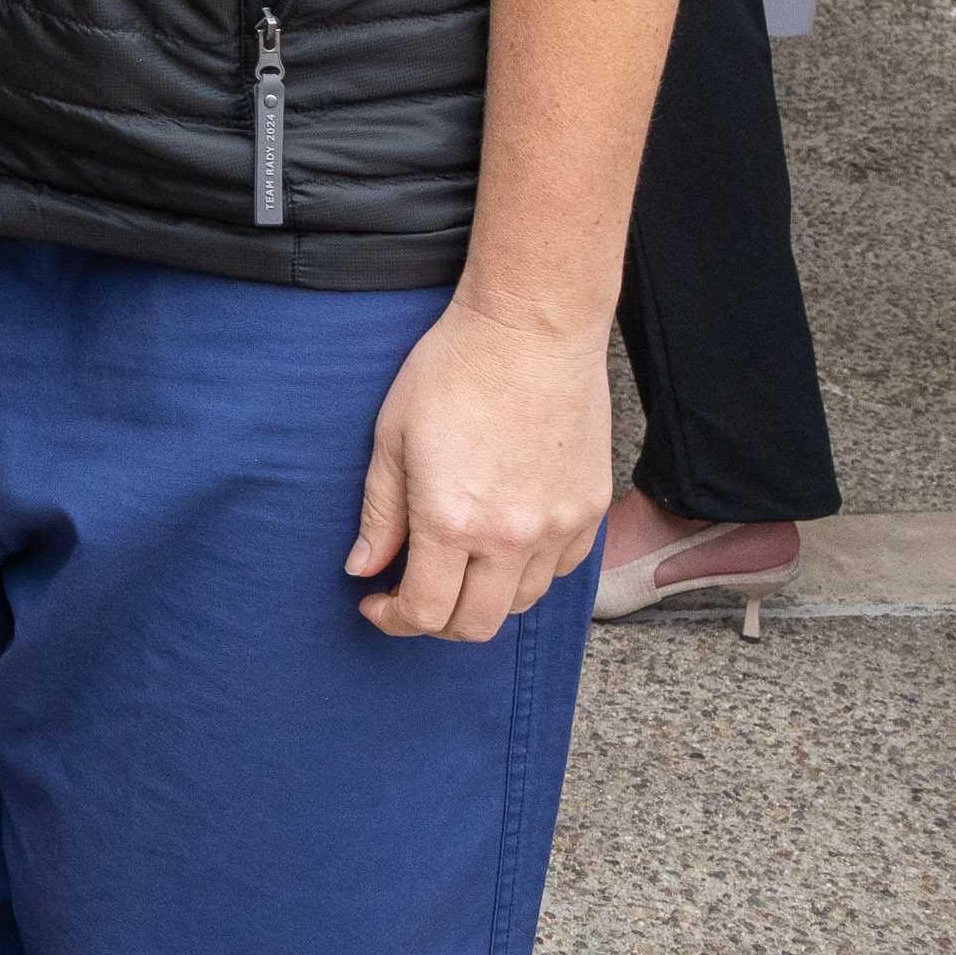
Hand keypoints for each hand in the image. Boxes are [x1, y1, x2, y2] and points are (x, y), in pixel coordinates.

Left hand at [349, 292, 614, 639]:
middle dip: (435, 622)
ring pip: (521, 602)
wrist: (531, 329)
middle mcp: (512, 537)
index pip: (424, 611)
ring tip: (457, 564)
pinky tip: (503, 541)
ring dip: (483, 597)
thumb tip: (364, 569)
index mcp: (452, 522)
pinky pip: (561, 569)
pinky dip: (529, 571)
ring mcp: (560, 526)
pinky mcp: (591, 509)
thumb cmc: (452, 371)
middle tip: (410, 595)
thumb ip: (379, 513)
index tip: (375, 601)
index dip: (393, 619)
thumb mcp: (393, 438)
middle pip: (476, 625)